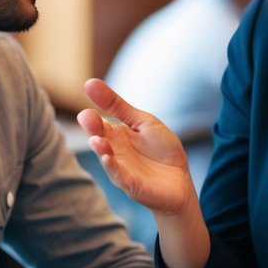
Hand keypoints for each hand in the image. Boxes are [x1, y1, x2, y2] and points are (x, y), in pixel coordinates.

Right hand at [77, 78, 196, 217]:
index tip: (88, 89)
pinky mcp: (131, 184)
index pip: (98, 122)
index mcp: (115, 134)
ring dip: (101, 150)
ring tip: (96, 140)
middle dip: (93, 129)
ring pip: (107, 158)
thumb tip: (89, 82)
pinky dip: (113, 167)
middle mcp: (113, 151)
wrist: (180, 181)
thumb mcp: (143, 122)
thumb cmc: (161, 150)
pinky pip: (119, 175)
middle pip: (99, 137)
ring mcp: (121, 168)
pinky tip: (107, 157)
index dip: (93, 112)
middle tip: (86, 117)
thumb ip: (118, 106)